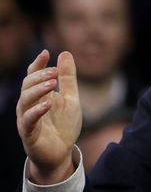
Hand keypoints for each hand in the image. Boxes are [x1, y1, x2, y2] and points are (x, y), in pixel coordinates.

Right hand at [16, 50, 81, 183]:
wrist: (62, 152)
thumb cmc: (63, 125)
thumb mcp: (71, 97)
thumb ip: (68, 78)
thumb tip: (64, 53)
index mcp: (39, 95)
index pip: (33, 75)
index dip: (38, 64)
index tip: (46, 53)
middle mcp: (29, 105)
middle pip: (27, 85)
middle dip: (40, 76)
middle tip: (55, 71)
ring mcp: (27, 119)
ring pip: (24, 100)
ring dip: (38, 90)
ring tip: (52, 83)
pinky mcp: (29, 134)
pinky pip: (28, 121)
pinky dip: (37, 111)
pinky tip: (48, 104)